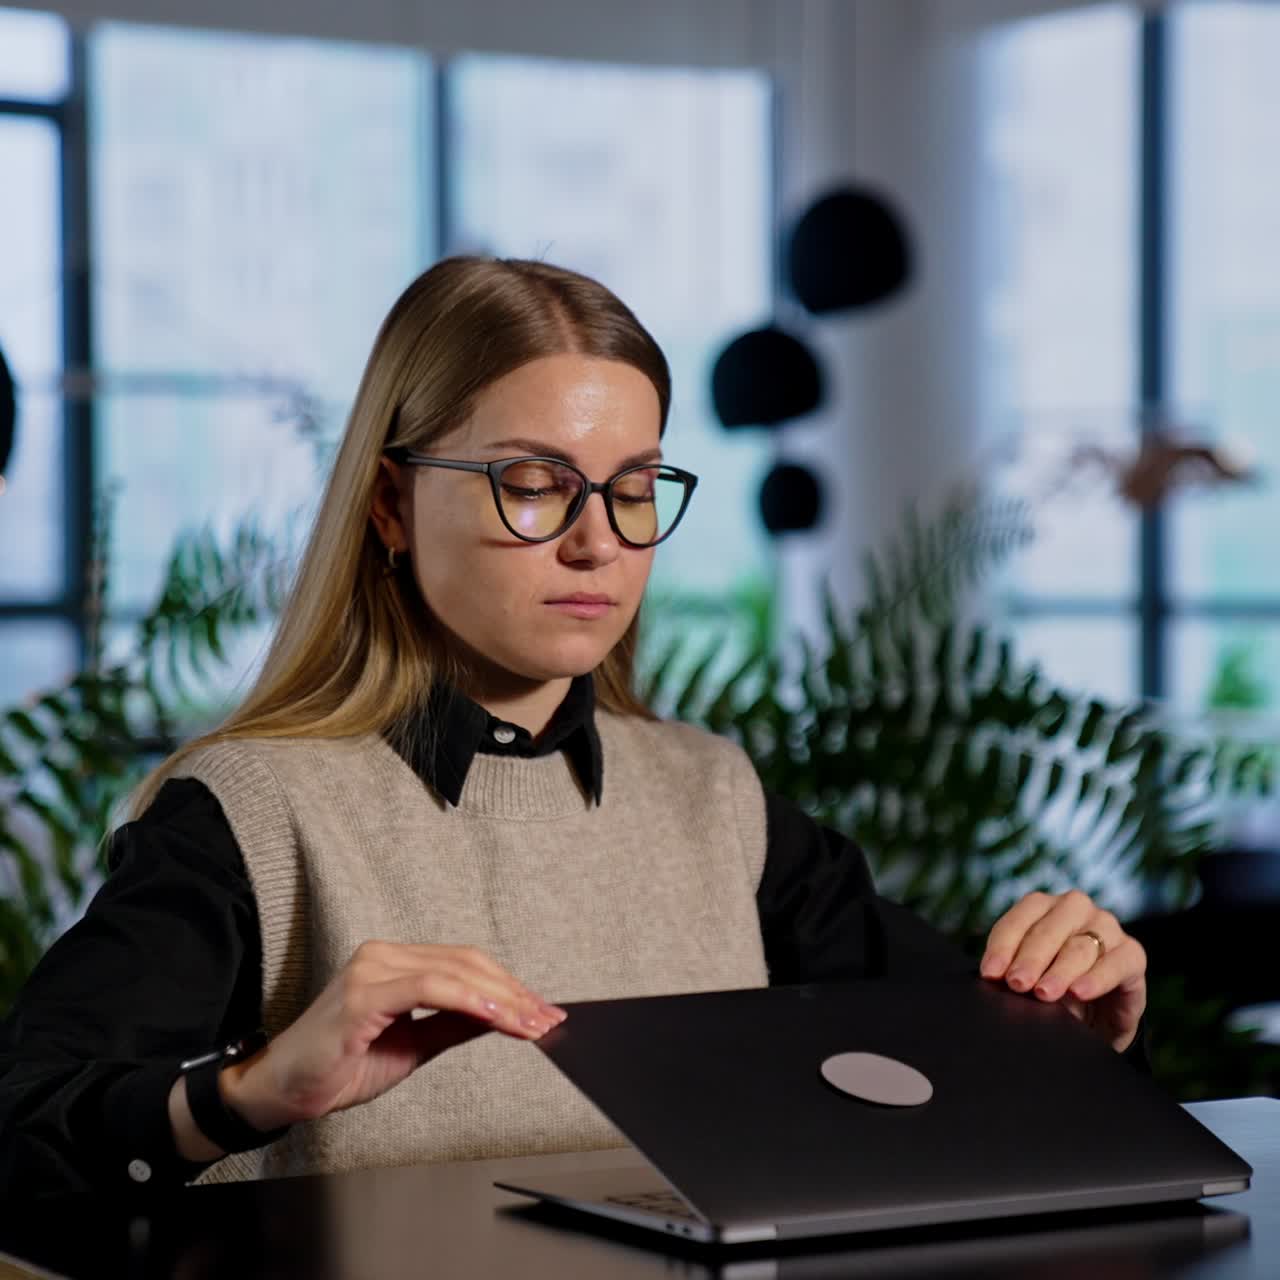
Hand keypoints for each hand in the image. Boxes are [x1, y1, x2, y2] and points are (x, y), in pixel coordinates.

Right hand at [221, 941, 565, 1133]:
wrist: (281, 1092)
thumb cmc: (338, 1066)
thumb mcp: (412, 1045)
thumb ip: (453, 1024)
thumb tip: (500, 1016)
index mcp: (394, 962)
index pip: (465, 964)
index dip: (508, 986)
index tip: (541, 1011)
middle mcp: (383, 956)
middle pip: (467, 963)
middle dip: (514, 992)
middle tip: (547, 1019)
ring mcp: (371, 970)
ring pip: (454, 971)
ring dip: (500, 998)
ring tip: (531, 1022)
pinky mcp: (362, 995)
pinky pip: (427, 988)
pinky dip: (467, 999)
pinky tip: (494, 1015)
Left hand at [979, 890, 1146, 1052]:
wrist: (1095, 1021)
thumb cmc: (1055, 990)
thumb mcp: (1030, 980)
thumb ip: (1015, 971)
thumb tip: (995, 976)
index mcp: (1045, 907)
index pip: (1021, 917)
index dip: (1003, 945)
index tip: (990, 973)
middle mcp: (1076, 910)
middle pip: (1049, 929)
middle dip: (1030, 958)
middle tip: (1016, 984)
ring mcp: (1108, 928)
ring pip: (1080, 945)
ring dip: (1059, 971)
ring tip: (1043, 993)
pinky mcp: (1133, 955)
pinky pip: (1116, 962)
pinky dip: (1096, 978)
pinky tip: (1079, 993)